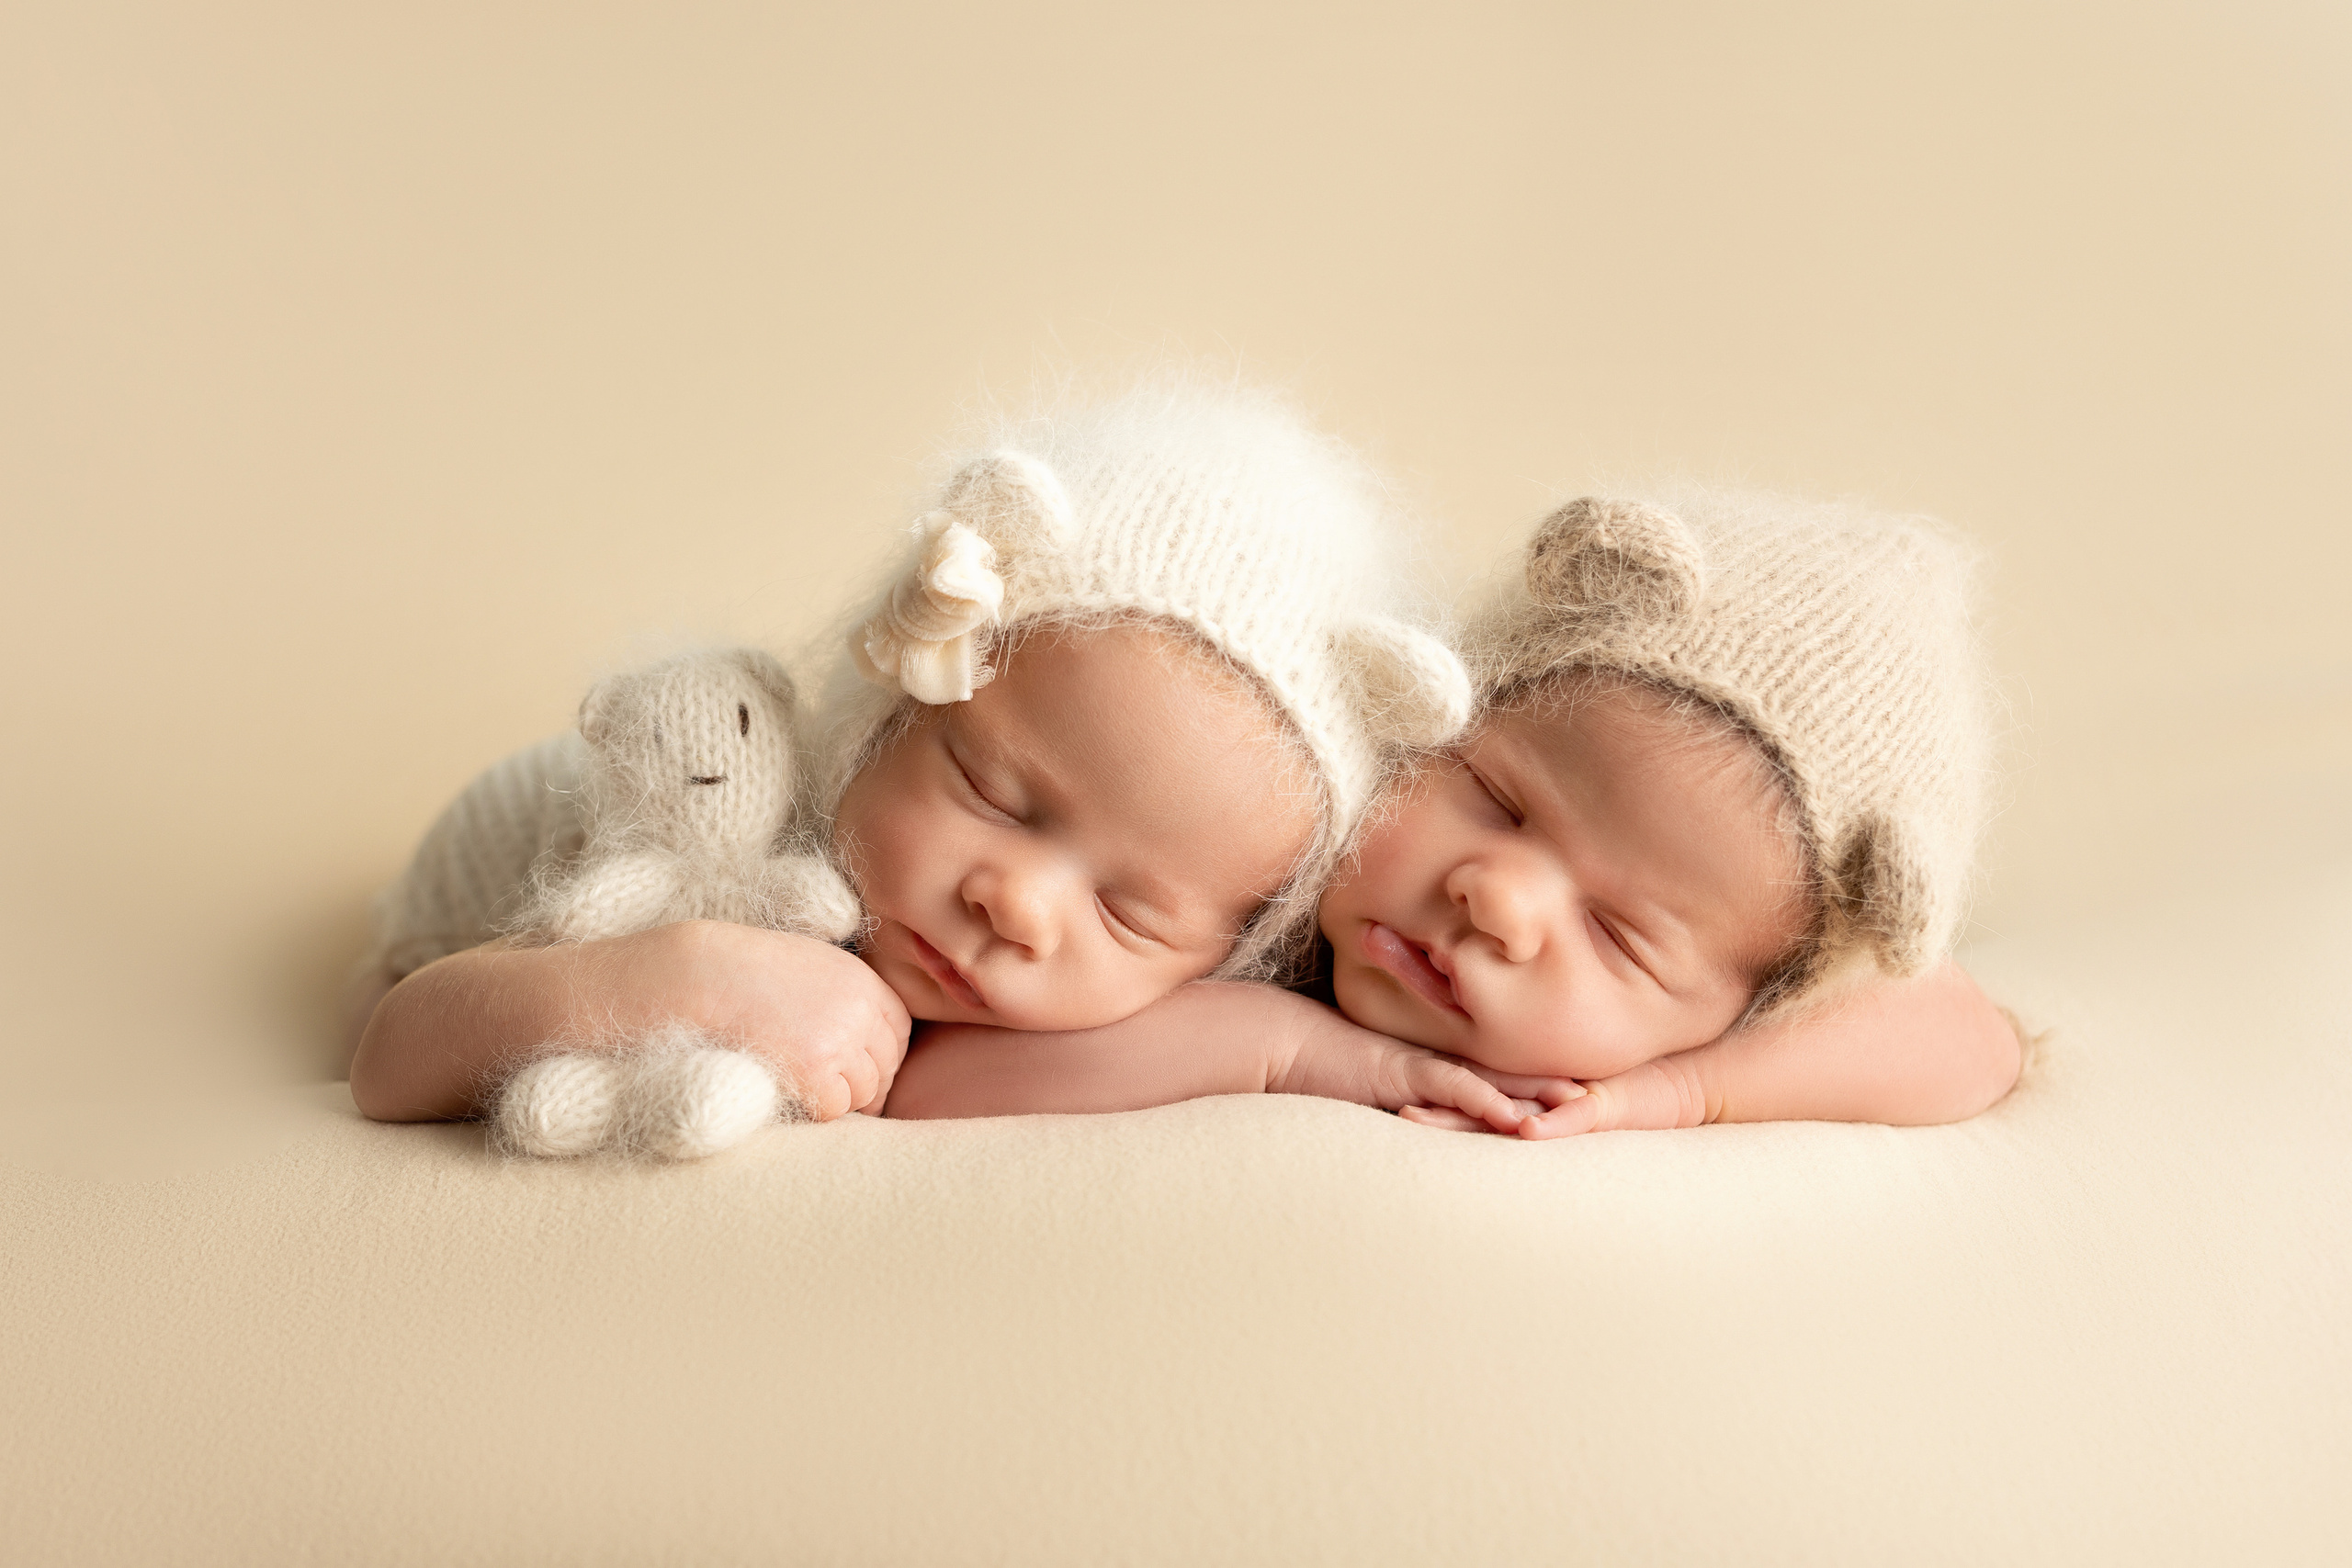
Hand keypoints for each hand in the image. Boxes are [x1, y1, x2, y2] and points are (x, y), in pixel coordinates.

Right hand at [605, 921, 912, 1119]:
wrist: (697, 976)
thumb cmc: (744, 974)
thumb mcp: (810, 966)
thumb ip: (846, 997)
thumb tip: (871, 1041)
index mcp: (862, 979)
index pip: (898, 1033)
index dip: (877, 1056)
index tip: (851, 1067)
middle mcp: (860, 1009)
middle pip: (886, 1068)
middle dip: (861, 1084)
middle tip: (824, 1087)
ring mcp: (841, 1039)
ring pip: (865, 1093)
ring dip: (837, 1098)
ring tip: (799, 1084)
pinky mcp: (816, 1070)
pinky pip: (835, 1109)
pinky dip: (815, 1110)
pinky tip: (787, 1091)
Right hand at [1277, 1009, 1579, 1135]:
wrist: (1281, 1044)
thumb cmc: (1316, 1069)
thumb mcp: (1367, 1093)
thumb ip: (1396, 1104)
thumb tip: (1412, 1126)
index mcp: (1431, 1068)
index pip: (1494, 1075)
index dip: (1536, 1081)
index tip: (1579, 1091)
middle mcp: (1434, 1064)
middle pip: (1507, 1074)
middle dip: (1554, 1086)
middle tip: (1604, 1097)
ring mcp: (1420, 1066)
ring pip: (1491, 1079)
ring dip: (1536, 1093)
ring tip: (1581, 1104)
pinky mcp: (1401, 1074)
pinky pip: (1450, 1086)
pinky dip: (1484, 1100)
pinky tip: (1514, 1115)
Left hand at [1400, 1054, 1712, 1138]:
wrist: (1685, 1085)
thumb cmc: (1634, 1102)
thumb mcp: (1587, 1114)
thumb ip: (1554, 1119)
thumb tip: (1519, 1136)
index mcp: (1539, 1098)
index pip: (1484, 1100)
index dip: (1445, 1104)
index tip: (1404, 1109)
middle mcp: (1548, 1097)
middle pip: (1487, 1104)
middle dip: (1444, 1111)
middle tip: (1401, 1115)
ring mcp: (1572, 1099)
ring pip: (1516, 1107)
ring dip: (1476, 1115)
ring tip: (1431, 1118)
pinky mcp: (1604, 1105)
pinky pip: (1574, 1117)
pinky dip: (1552, 1123)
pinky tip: (1525, 1129)